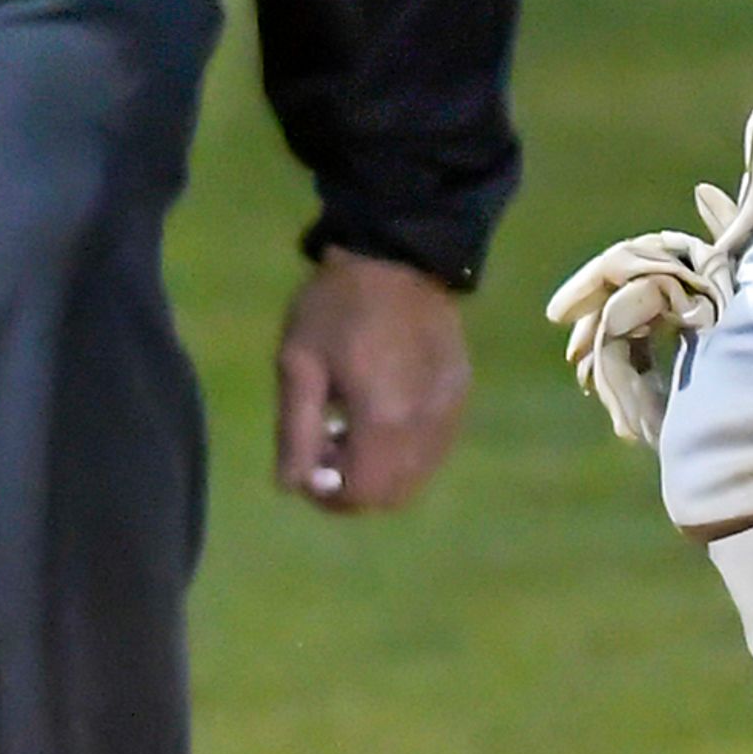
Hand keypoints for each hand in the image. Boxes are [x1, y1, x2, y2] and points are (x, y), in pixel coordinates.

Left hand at [278, 249, 470, 510]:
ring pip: (417, 475)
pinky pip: (434, 448)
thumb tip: (292, 487)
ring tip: (353, 428)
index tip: (307, 471)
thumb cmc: (336, 306)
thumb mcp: (299, 364)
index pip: (361, 494)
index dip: (328, 497)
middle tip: (328, 451)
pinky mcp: (460, 397)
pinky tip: (383, 411)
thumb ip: (296, 432)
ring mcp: (449, 414)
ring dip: (382, 470)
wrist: (399, 256)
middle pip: (393, 495)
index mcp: (383, 420)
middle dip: (356, 488)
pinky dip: (404, 450)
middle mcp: (425, 427)